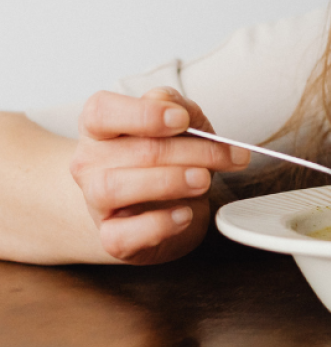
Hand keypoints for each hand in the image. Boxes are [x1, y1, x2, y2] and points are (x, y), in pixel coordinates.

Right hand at [70, 87, 249, 264]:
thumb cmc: (167, 157)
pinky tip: (185, 214)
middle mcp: (90, 162)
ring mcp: (96, 203)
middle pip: (135, 151)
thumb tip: (176, 109)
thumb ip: (180, 108)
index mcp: (102, 126)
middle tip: (224, 155)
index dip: (143, 114)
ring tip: (203, 180)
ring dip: (169, 182)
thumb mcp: (181, 124)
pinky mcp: (111, 237)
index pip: (102, 111)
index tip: (182, 119)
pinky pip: (122, 235)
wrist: (156, 205)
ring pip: (114, 189)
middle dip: (190, 151)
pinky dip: (159, 224)